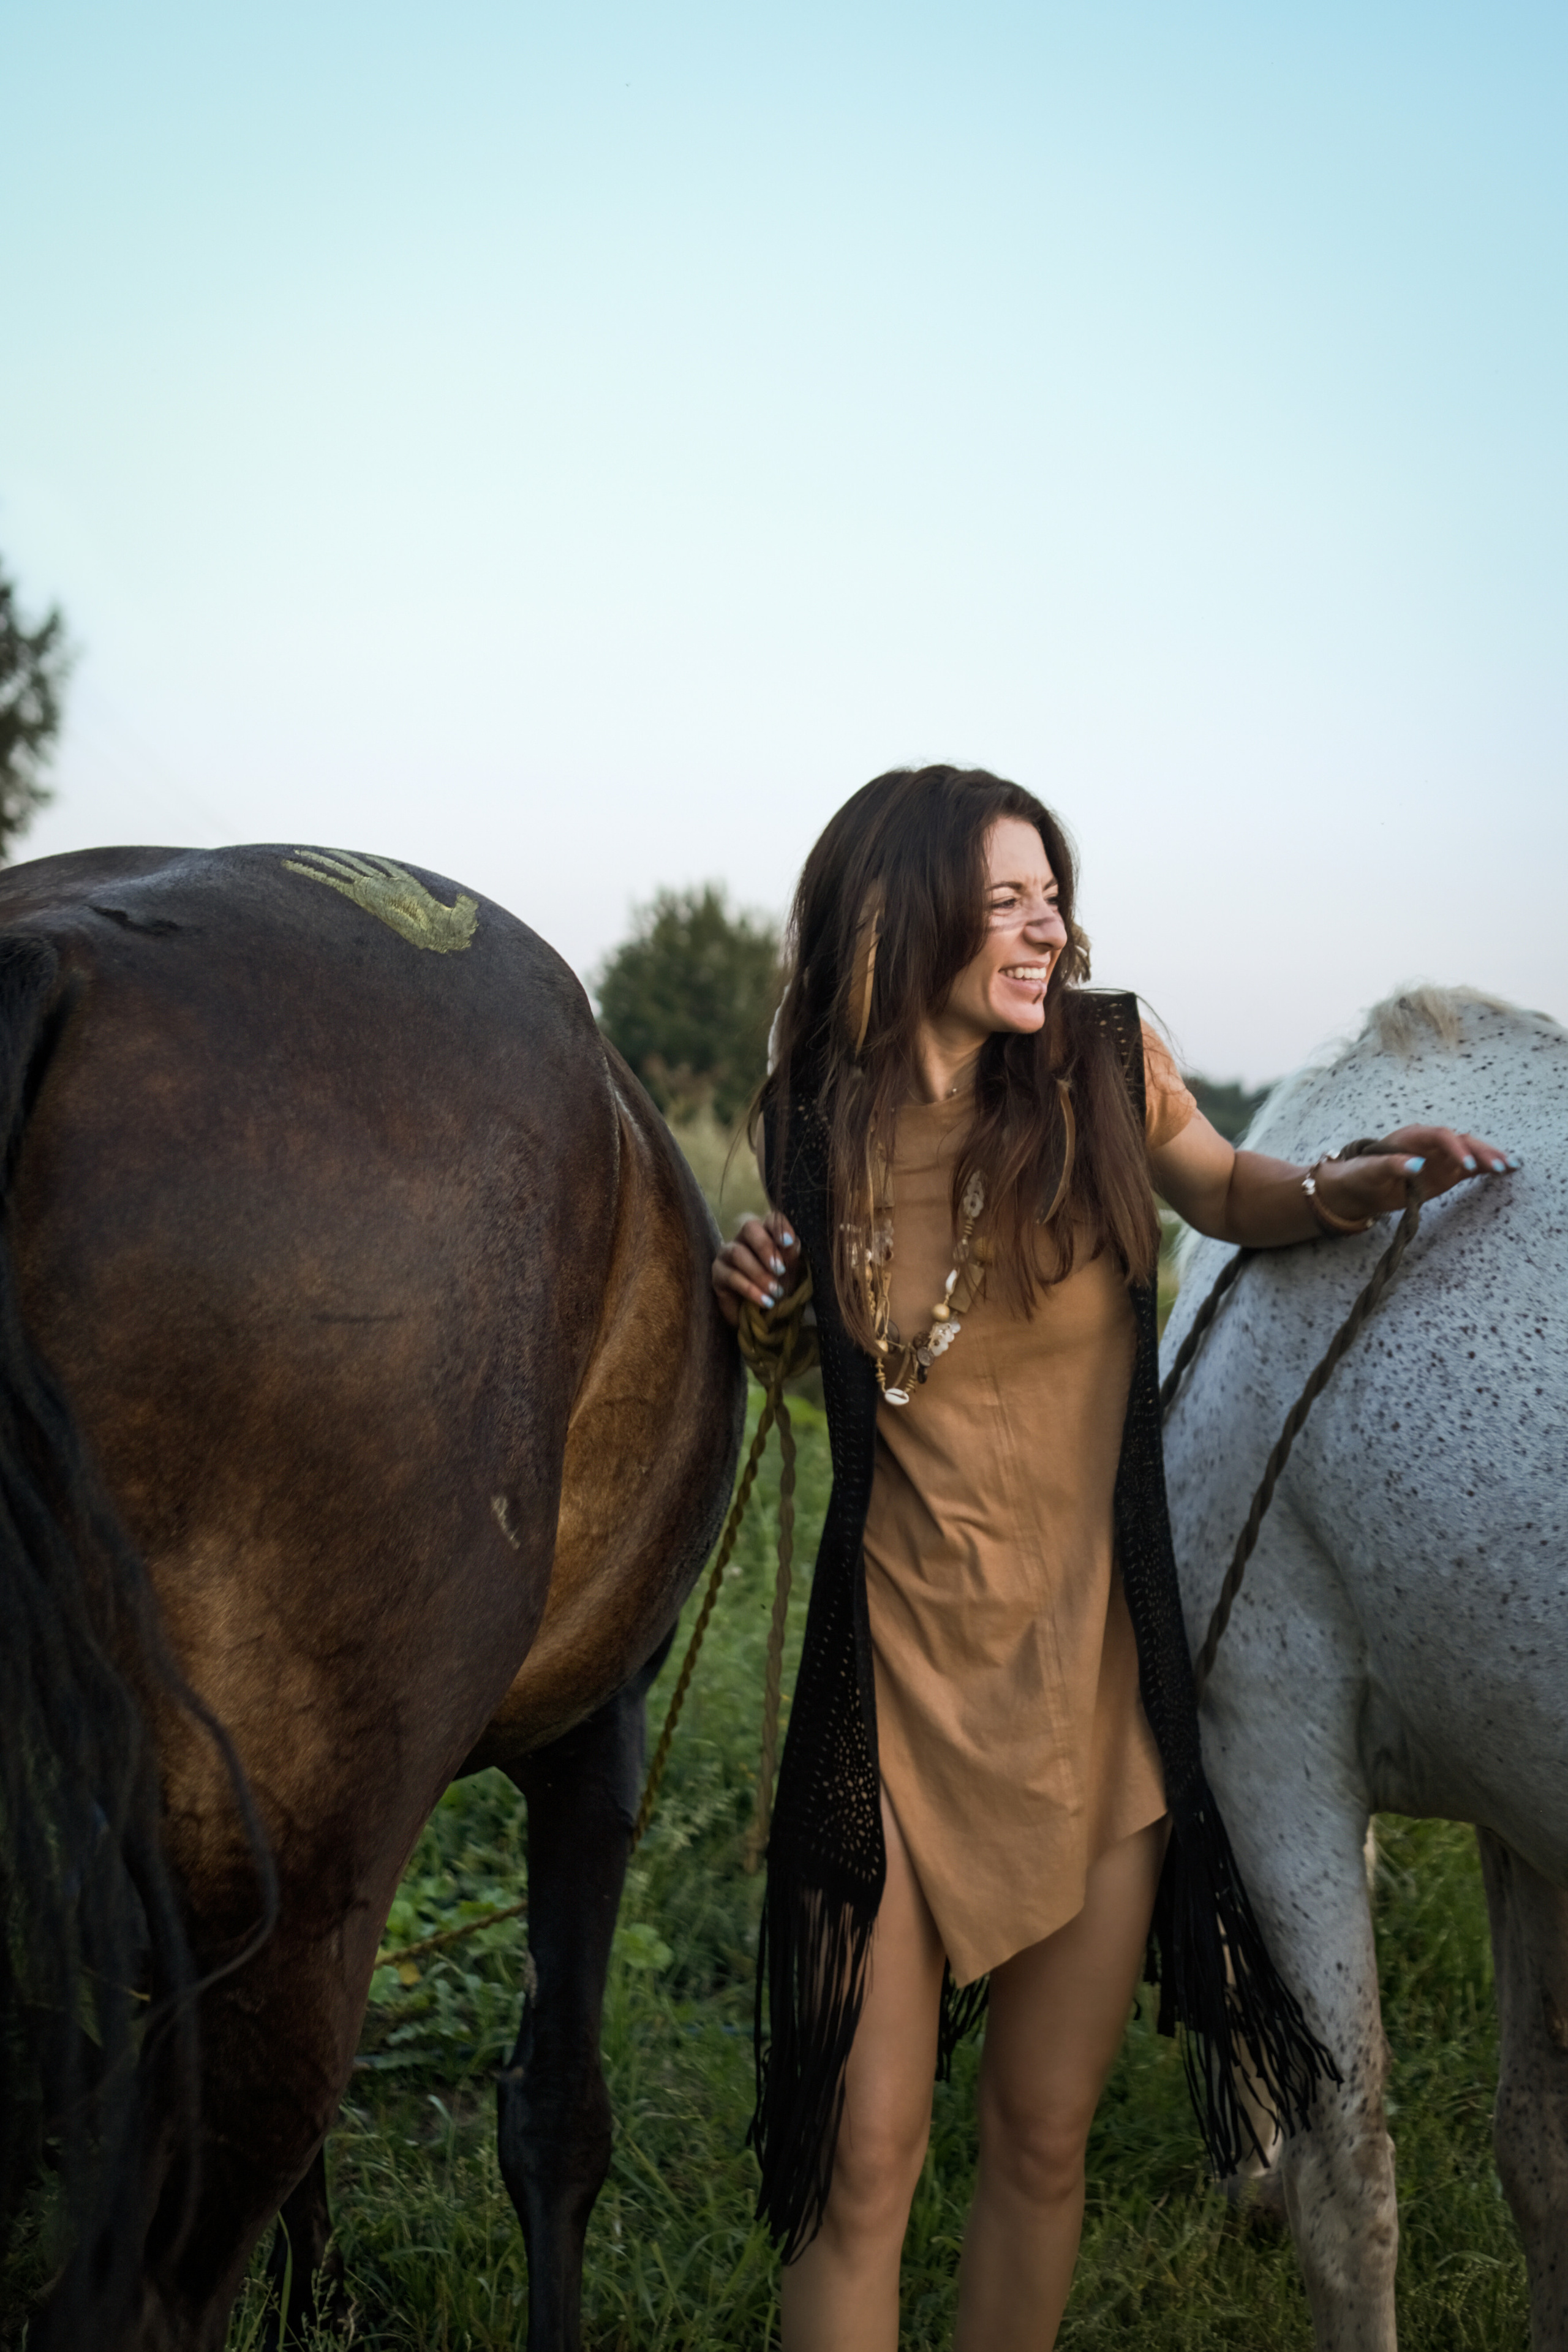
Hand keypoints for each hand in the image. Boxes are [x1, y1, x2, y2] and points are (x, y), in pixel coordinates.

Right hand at [712, 1211, 802, 1328]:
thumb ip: (790, 1257)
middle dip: (765, 1247)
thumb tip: (791, 1244)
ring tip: (775, 1292)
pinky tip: (765, 1301)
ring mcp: (727, 1253)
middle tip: (780, 1270)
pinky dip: (750, 1290)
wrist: (758, 1313)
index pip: (771, 1219)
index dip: (779, 1227)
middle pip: (749, 1228)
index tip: (788, 1242)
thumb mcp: (789, 1273)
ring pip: (738, 1253)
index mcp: (765, 1233)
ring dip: (759, 1273)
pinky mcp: (717, 1273)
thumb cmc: (776, 1286)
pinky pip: (731, 1277)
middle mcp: (744, 1238)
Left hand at [1317, 1127, 1519, 1224]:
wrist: (1360, 1187)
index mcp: (1413, 1136)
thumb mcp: (1371, 1169)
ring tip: (1510, 1166)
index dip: (1456, 1148)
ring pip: (1470, 1153)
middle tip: (1500, 1165)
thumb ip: (1392, 1164)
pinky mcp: (1446, 1173)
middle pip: (1461, 1142)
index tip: (1467, 1165)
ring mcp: (1440, 1158)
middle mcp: (1431, 1144)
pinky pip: (1469, 1168)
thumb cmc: (1362, 1173)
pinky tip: (1504, 1170)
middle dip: (1481, 1152)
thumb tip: (1416, 1164)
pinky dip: (1486, 1168)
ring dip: (1489, 1158)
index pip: (1441, 1136)